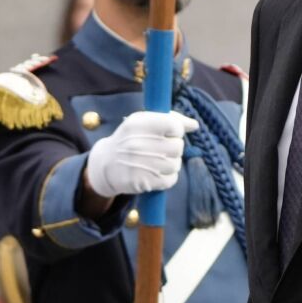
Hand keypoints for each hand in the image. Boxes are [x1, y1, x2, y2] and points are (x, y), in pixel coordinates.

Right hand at [83, 111, 197, 202]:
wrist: (106, 164)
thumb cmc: (131, 139)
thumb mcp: (144, 122)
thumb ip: (172, 119)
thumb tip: (195, 125)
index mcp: (139, 123)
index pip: (175, 126)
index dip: (176, 131)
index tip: (167, 133)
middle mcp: (138, 143)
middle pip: (178, 146)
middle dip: (174, 148)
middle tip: (161, 148)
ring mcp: (140, 164)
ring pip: (176, 164)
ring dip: (171, 163)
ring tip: (157, 161)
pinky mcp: (143, 182)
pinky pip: (171, 179)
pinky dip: (168, 177)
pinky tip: (156, 172)